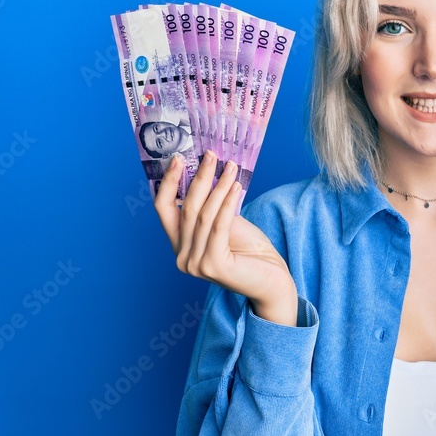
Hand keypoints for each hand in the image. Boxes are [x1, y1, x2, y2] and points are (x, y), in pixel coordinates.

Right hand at [154, 150, 298, 325]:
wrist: (272, 281)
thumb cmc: (251, 251)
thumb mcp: (225, 223)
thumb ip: (211, 206)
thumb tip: (207, 170)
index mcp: (179, 246)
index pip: (163, 209)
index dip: (168, 182)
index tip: (177, 158)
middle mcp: (182, 257)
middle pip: (186, 208)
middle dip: (199, 178)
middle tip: (211, 155)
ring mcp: (195, 264)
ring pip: (204, 215)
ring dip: (218, 187)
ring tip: (231, 167)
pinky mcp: (213, 266)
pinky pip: (219, 226)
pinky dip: (227, 203)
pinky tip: (236, 186)